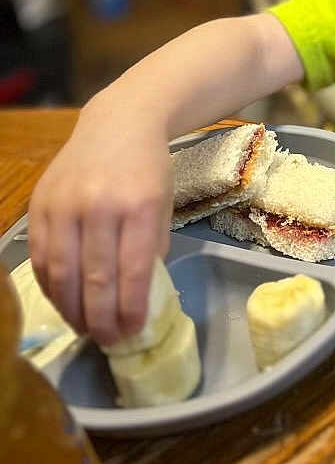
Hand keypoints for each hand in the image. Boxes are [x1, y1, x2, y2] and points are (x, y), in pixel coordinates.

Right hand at [27, 97, 172, 346]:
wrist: (118, 123)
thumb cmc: (149, 167)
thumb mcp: (164, 203)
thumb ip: (153, 246)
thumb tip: (140, 294)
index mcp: (139, 206)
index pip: (132, 270)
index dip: (130, 308)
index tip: (133, 332)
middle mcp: (99, 206)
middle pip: (94, 278)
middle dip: (102, 318)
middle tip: (109, 341)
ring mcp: (65, 205)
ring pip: (63, 273)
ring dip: (72, 310)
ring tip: (86, 329)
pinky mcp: (40, 205)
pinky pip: (42, 257)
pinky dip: (51, 286)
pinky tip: (64, 302)